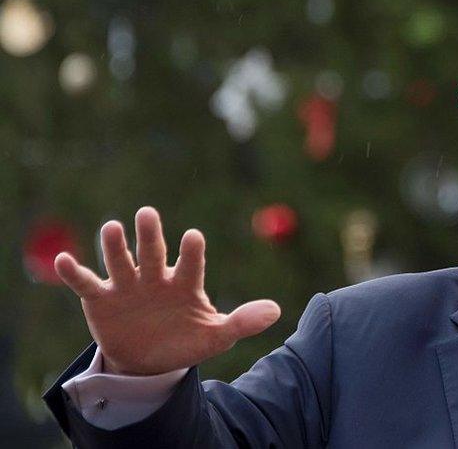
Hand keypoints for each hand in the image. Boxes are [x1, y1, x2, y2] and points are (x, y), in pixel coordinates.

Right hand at [55, 206, 280, 375]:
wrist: (150, 361)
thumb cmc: (186, 340)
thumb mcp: (216, 337)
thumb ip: (242, 322)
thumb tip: (277, 311)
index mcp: (185, 283)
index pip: (190, 263)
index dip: (192, 251)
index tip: (193, 237)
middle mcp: (155, 277)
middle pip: (153, 253)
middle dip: (150, 235)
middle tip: (147, 214)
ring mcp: (127, 285)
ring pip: (120, 261)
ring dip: (115, 246)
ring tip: (111, 228)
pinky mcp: (101, 298)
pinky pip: (85, 283)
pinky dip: (73, 272)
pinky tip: (63, 260)